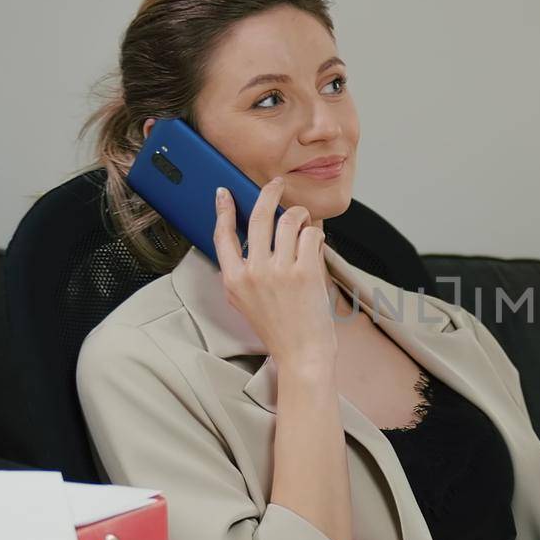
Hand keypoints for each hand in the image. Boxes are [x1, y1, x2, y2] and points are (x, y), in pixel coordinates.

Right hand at [213, 178, 335, 374]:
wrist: (301, 354)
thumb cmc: (277, 329)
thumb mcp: (243, 303)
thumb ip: (239, 274)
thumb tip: (243, 242)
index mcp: (234, 279)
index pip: (223, 235)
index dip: (224, 209)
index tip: (225, 192)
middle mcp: (254, 272)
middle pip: (259, 216)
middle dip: (270, 193)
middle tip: (277, 185)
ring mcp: (280, 271)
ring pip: (289, 221)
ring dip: (300, 215)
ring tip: (304, 222)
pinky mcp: (306, 272)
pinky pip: (311, 235)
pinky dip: (316, 234)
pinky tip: (316, 242)